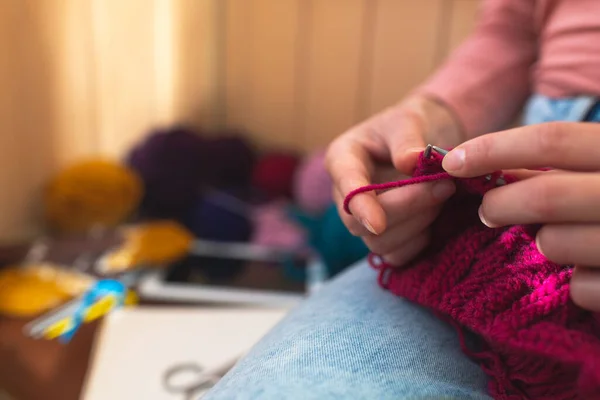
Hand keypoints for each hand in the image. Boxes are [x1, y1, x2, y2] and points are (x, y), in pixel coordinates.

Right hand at [326, 95, 462, 265]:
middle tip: (444, 187)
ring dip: (417, 224)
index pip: (344, 186)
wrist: (429, 137)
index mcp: (342, 159)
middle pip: (359, 222)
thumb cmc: (412, 124)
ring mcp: (364, 218)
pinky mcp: (385, 237)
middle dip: (404, 209)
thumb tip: (409, 163)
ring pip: (379, 242)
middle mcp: (346, 194)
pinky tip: (436, 217)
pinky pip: (397, 255)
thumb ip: (407, 139)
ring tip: (443, 194)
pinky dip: (419, 241)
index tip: (378, 223)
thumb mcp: (409, 119)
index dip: (360, 206)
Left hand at [441, 122, 599, 310]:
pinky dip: (576, 284)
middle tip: (488, 211)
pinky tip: (593, 274)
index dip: (495, 147)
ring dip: (544, 243)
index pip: (553, 140)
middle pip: (545, 194)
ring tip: (558, 242)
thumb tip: (491, 165)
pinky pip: (581, 288)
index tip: (452, 159)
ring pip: (554, 243)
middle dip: (501, 204)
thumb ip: (564, 167)